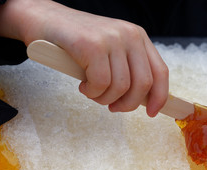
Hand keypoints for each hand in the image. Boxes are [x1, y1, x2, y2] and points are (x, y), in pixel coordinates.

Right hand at [0, 0, 168, 116]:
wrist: (45, 20)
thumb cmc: (78, 43)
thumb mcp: (112, 52)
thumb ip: (129, 70)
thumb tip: (145, 100)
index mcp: (138, 37)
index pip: (160, 72)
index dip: (159, 97)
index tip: (152, 112)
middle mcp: (130, 35)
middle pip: (143, 84)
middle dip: (128, 104)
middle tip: (112, 106)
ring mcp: (111, 38)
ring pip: (120, 87)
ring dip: (104, 98)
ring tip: (92, 91)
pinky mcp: (92, 45)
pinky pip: (100, 84)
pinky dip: (91, 92)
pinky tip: (83, 85)